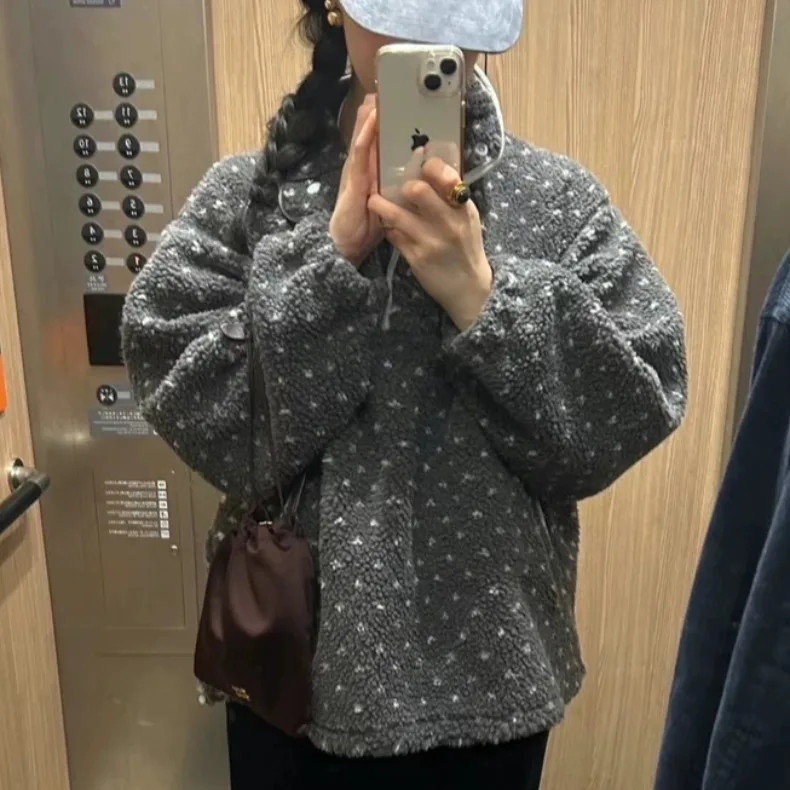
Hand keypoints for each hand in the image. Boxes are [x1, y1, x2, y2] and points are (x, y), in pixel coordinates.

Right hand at [329, 95, 382, 265]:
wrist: (348, 245)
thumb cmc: (368, 225)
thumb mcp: (388, 202)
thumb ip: (399, 188)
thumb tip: (419, 178)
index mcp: (372, 172)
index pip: (377, 142)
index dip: (383, 123)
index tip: (395, 104)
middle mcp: (362, 167)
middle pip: (368, 134)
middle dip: (376, 113)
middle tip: (387, 88)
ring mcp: (356, 170)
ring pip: (363, 136)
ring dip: (370, 115)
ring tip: (379, 94)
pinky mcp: (354, 177)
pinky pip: (360, 150)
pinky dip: (366, 132)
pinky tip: (373, 117)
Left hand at [368, 159, 492, 330]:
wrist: (469, 288)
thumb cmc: (467, 249)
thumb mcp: (467, 219)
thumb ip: (452, 197)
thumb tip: (429, 168)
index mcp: (463, 209)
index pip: (445, 176)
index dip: (429, 166)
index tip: (421, 166)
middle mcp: (448, 223)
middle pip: (416, 190)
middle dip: (403, 185)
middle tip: (397, 187)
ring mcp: (430, 242)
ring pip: (396, 214)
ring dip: (381, 205)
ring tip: (374, 201)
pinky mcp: (416, 258)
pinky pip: (394, 236)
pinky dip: (388, 229)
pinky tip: (387, 227)